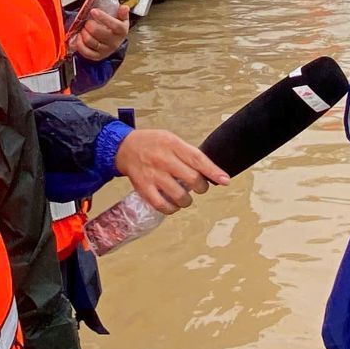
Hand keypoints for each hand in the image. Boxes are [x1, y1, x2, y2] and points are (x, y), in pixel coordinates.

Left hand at [68, 4, 129, 60]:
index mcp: (121, 31)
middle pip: (97, 32)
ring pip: (89, 41)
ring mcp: (105, 50)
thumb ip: (122, 12)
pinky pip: (85, 51)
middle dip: (89, 24)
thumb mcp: (122, 19)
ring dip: (83, 32)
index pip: (114, 25)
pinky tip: (79, 37)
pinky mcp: (97, 56)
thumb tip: (124, 8)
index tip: (94, 11)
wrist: (114, 42)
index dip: (103, 17)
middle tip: (88, 22)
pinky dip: (79, 43)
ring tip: (84, 29)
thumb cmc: (115, 29)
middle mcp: (114, 42)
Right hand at [113, 129, 229, 214]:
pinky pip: (162, 205)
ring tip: (184, 196)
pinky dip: (172, 209)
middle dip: (201, 187)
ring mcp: (153, 175)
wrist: (124, 148)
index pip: (197, 159)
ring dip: (187, 200)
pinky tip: (173, 204)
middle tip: (199, 186)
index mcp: (172, 144)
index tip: (225, 180)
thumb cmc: (152, 144)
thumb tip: (209, 171)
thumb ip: (188, 154)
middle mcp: (163, 159)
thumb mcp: (171, 140)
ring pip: (179, 195)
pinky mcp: (144, 188)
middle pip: (191, 178)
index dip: (213, 171)